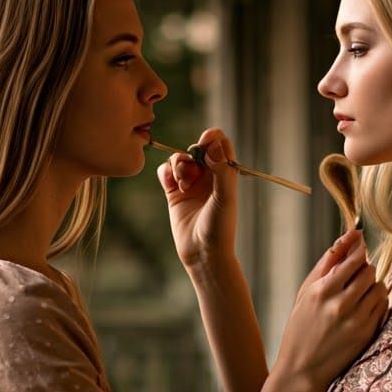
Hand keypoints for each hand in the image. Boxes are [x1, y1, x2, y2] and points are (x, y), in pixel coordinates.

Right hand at [156, 127, 237, 269]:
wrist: (203, 253)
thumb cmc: (219, 227)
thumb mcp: (225, 197)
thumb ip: (222, 169)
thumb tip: (213, 144)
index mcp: (225, 173)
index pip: (219, 143)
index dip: (211, 138)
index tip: (204, 143)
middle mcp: (208, 176)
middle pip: (195, 148)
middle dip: (191, 154)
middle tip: (192, 172)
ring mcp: (190, 184)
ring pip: (179, 158)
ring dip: (178, 165)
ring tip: (183, 185)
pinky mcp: (174, 193)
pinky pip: (165, 171)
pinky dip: (165, 172)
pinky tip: (171, 185)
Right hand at [275, 230, 387, 391]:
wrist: (302, 368)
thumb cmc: (300, 328)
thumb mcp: (305, 293)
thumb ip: (327, 265)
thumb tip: (349, 237)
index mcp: (322, 291)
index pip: (353, 259)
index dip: (359, 248)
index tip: (360, 242)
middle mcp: (340, 303)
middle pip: (368, 271)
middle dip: (364, 268)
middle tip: (354, 274)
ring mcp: (356, 319)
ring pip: (378, 286)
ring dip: (371, 284)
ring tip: (358, 292)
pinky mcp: (367, 332)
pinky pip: (381, 304)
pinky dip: (375, 300)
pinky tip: (362, 306)